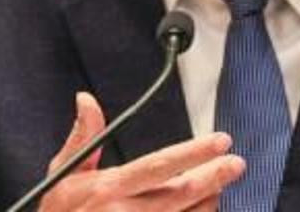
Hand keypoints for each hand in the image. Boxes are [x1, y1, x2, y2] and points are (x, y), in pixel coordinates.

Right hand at [37, 92, 244, 210]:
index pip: (160, 166)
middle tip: (236, 164)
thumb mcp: (63, 174)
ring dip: (208, 202)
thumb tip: (86, 99)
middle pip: (181, 194)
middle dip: (214, 177)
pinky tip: (204, 210)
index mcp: (108, 189)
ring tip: (219, 187)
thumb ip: (83, 137)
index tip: (220, 141)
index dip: (194, 153)